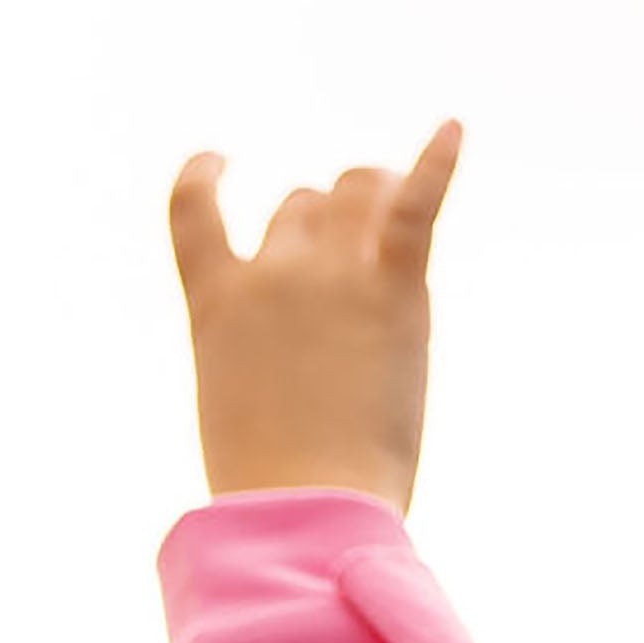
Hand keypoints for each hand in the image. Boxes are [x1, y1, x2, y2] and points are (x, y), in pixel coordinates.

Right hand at [168, 121, 460, 516]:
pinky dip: (437, 162)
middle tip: (344, 282)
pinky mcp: (396, 288)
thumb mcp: (235, 403)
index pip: (192, 208)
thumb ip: (259, 349)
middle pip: (300, 207)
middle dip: (320, 229)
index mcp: (216, 303)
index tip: (218, 163)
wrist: (306, 510)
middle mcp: (272, 272)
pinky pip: (417, 203)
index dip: (203, 175)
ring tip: (390, 224)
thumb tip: (309, 335)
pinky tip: (452, 130)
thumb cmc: (269, 486)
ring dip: (372, 198)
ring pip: (355, 188)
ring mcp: (334, 275)